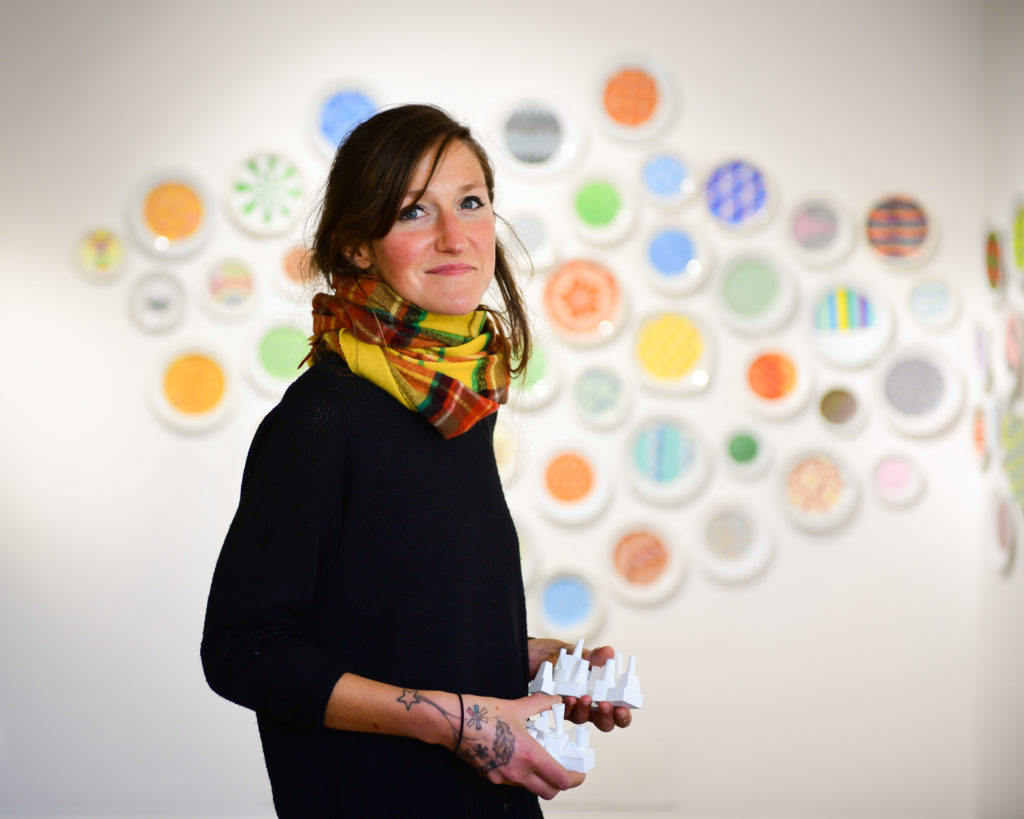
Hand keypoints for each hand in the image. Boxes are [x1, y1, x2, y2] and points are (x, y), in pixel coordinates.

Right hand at [454, 691, 584, 799]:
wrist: (455, 723)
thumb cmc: (484, 714)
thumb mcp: (517, 706)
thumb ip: (540, 704)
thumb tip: (555, 700)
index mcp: (530, 755)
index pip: (561, 780)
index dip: (575, 779)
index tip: (579, 772)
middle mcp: (519, 772)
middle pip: (549, 792)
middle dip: (560, 785)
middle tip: (564, 771)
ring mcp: (504, 777)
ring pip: (531, 788)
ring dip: (541, 780)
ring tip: (542, 761)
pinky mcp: (491, 776)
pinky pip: (514, 782)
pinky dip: (523, 775)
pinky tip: (519, 757)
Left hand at [527, 639, 632, 732]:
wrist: (534, 655)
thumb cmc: (561, 656)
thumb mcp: (578, 653)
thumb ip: (593, 655)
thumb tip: (609, 652)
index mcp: (601, 692)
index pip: (617, 710)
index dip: (623, 715)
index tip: (623, 709)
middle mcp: (589, 704)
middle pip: (603, 722)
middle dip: (606, 717)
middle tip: (605, 706)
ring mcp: (572, 706)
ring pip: (582, 718)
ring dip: (585, 711)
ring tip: (585, 698)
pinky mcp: (555, 706)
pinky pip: (562, 712)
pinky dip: (566, 706)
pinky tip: (567, 698)